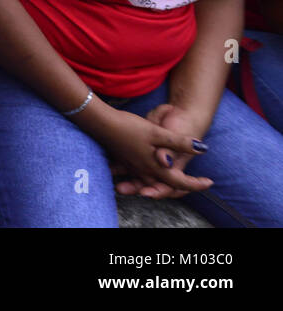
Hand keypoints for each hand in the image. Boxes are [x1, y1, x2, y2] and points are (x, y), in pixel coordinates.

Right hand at [94, 107, 210, 197]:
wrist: (102, 123)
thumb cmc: (130, 127)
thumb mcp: (158, 132)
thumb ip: (180, 142)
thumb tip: (202, 149)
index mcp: (154, 167)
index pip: (180, 182)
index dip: (196, 184)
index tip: (209, 183)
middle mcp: (144, 171)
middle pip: (166, 186)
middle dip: (181, 188)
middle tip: (196, 184)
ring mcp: (134, 167)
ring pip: (153, 182)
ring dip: (165, 184)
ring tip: (177, 181)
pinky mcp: (126, 162)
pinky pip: (141, 176)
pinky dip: (150, 178)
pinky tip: (152, 171)